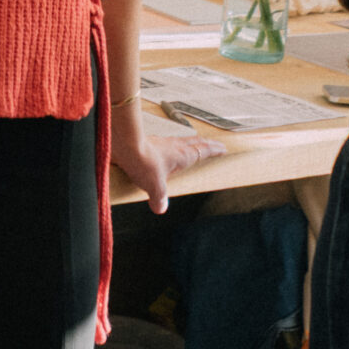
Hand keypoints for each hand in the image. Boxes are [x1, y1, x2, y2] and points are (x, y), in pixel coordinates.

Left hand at [111, 106, 226, 213]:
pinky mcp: (150, 140)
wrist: (125, 144)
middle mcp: (175, 146)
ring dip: (191, 141)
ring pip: (182, 140)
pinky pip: (167, 141)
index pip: (204, 151)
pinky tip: (167, 147)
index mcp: (182, 155)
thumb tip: (161, 208)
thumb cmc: (142, 161)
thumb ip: (159, 198)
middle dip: (207, 143)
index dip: (214, 150)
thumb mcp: (155, 186)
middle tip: (215, 143)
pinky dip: (173, 143)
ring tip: (194, 144)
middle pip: (196, 142)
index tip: (223, 149)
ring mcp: (162, 142)